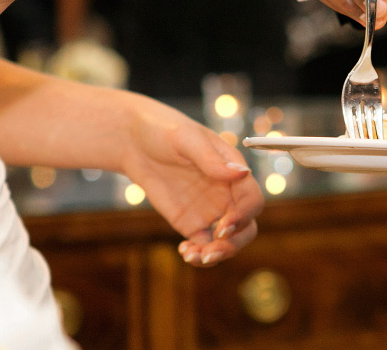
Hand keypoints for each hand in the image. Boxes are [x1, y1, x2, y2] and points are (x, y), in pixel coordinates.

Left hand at [120, 98, 263, 265]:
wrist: (135, 141)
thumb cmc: (165, 130)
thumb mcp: (186, 139)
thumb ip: (211, 158)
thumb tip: (241, 172)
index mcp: (234, 171)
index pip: (252, 199)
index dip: (243, 215)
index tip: (223, 226)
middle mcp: (227, 194)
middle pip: (246, 227)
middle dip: (234, 243)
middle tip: (211, 251)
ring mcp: (210, 210)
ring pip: (227, 241)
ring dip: (217, 254)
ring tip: (192, 256)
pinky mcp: (191, 223)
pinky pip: (203, 245)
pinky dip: (198, 255)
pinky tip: (184, 252)